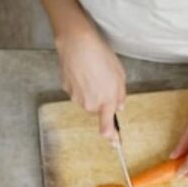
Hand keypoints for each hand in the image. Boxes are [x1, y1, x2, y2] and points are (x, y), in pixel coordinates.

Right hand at [55, 26, 125, 141]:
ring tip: (93, 71)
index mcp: (106, 101)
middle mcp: (90, 104)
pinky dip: (80, 83)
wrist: (78, 44)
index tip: (115, 142)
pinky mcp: (66, 89)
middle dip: (101, 99)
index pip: (107, 127)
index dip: (112, 137)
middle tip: (104, 80)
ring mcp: (76, 97)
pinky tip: (83, 70)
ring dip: (91, 90)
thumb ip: (120, 95)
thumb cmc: (100, 57)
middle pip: (97, 109)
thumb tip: (119, 106)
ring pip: (87, 100)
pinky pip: (76, 91)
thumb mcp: (120, 75)